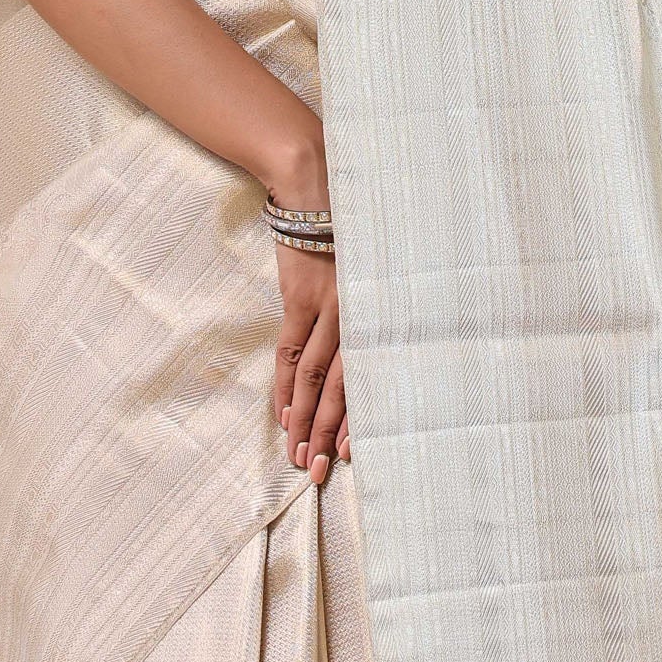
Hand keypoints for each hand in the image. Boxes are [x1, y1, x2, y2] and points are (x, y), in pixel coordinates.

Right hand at [262, 139, 349, 480]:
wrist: (318, 188)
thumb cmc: (348, 228)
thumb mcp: (369, 271)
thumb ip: (367, 307)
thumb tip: (361, 347)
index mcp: (378, 313)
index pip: (367, 380)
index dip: (355, 420)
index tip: (348, 456)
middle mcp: (359, 317)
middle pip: (343, 388)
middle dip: (328, 434)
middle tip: (318, 473)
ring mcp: (329, 309)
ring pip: (316, 378)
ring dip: (304, 420)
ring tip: (296, 455)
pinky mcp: (301, 297)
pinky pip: (292, 352)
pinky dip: (286, 387)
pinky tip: (283, 414)